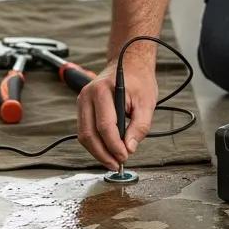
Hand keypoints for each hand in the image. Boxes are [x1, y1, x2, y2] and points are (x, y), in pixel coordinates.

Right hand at [76, 56, 157, 170]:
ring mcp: (82, 101)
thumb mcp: (146, 102)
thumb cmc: (138, 81)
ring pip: (83, 135)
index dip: (114, 146)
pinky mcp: (83, 107)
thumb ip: (140, 126)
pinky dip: (95, 144)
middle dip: (103, 153)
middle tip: (117, 165)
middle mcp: (87, 95)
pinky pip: (85, 131)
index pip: (105, 125)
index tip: (125, 157)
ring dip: (97, 152)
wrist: (128, 63)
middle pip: (89, 134)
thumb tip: (129, 148)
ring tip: (112, 162)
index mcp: (102, 90)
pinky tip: (107, 151)